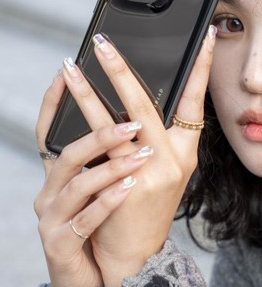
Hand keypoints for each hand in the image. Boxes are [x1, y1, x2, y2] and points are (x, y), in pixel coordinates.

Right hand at [35, 70, 152, 286]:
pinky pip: (85, 218)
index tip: (69, 68)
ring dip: (109, 160)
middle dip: (89, 109)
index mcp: (64, 174)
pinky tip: (129, 185)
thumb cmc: (110, 220)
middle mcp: (52, 191)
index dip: (55, 100)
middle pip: (68, 147)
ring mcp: (54, 218)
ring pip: (77, 181)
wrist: (106, 270)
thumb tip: (138, 114)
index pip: (51, 130)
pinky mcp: (61, 243)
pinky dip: (108, 198)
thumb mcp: (106, 182)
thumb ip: (113, 153)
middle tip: (119, 85)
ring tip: (138, 143)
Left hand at [89, 30, 215, 285]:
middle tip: (105, 45)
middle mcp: (175, 156)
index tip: (204, 39)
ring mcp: (154, 170)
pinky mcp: (131, 183)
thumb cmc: (149, 205)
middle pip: (149, 103)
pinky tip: (69, 105)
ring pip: (120, 120)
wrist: (138, 250)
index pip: (195, 100)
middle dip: (124, 70)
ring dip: (92, 91)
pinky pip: (105, 145)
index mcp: (186, 150)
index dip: (202, 68)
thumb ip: (159, 136)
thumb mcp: (165, 168)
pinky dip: (87, 122)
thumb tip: (137, 103)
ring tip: (73, 68)